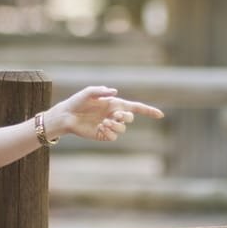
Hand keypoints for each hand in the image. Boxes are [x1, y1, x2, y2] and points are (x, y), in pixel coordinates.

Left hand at [49, 86, 163, 142]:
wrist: (66, 116)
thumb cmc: (77, 102)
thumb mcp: (88, 93)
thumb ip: (101, 91)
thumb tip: (115, 92)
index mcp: (114, 104)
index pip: (135, 107)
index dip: (148, 111)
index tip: (160, 115)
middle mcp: (113, 115)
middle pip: (130, 118)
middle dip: (126, 117)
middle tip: (114, 116)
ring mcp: (109, 125)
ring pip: (122, 128)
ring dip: (116, 126)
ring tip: (104, 123)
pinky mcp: (103, 135)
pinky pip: (113, 136)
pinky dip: (110, 133)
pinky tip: (101, 128)